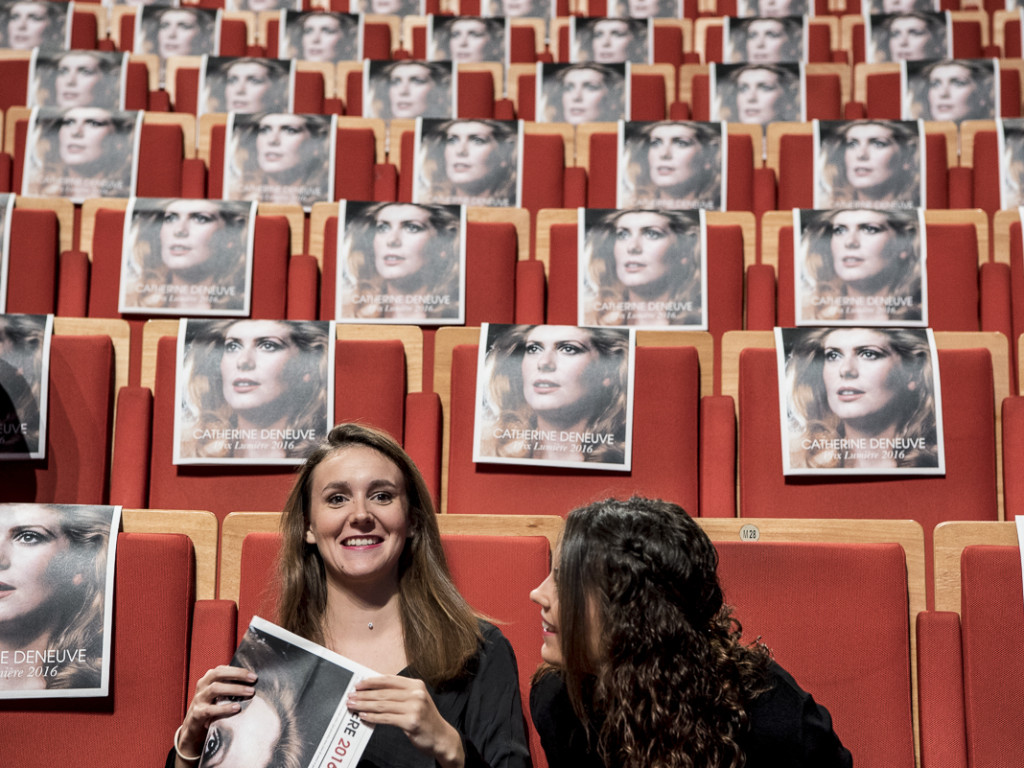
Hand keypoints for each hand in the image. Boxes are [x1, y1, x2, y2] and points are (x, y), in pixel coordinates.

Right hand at [175, 665, 257, 760]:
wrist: (193, 729)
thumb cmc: (211, 708)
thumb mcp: (219, 695)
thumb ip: (230, 686)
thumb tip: (252, 681)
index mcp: (208, 679)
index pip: (222, 669)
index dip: (238, 670)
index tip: (253, 675)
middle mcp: (202, 686)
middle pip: (218, 674)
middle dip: (237, 674)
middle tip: (253, 680)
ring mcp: (198, 699)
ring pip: (215, 688)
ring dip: (234, 689)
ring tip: (249, 692)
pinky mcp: (197, 714)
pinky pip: (210, 709)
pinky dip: (224, 708)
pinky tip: (236, 708)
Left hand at [348, 675, 464, 767]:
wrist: (441, 737)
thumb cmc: (425, 718)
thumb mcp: (416, 700)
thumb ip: (399, 694)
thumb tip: (374, 691)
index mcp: (416, 685)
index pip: (389, 680)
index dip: (371, 681)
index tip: (358, 684)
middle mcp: (416, 693)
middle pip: (383, 693)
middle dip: (364, 695)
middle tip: (350, 697)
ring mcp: (414, 707)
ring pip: (383, 705)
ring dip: (365, 705)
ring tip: (353, 706)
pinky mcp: (411, 721)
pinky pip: (386, 718)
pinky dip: (373, 717)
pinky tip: (364, 717)